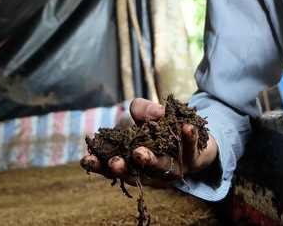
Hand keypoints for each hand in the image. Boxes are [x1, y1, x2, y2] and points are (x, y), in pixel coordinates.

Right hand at [80, 97, 218, 187]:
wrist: (192, 135)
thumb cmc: (158, 128)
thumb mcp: (142, 116)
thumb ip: (140, 110)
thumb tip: (153, 112)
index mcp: (133, 163)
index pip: (113, 167)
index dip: (99, 165)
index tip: (87, 160)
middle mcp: (151, 171)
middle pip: (136, 173)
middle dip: (125, 168)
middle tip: (115, 163)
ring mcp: (173, 168)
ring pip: (161, 166)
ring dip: (152, 160)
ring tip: (141, 152)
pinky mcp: (194, 159)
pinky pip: (191, 150)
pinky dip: (188, 138)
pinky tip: (187, 128)